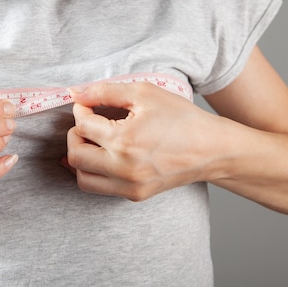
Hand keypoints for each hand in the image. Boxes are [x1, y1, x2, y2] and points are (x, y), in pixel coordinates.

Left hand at [65, 82, 217, 200]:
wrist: (213, 149)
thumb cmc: (182, 118)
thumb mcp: (144, 93)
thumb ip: (104, 91)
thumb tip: (75, 93)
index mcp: (124, 140)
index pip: (83, 126)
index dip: (80, 111)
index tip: (87, 106)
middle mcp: (123, 168)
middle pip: (75, 155)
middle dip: (74, 136)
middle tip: (86, 124)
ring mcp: (129, 185)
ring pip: (82, 178)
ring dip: (80, 158)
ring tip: (92, 142)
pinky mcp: (135, 195)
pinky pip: (99, 188)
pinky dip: (94, 172)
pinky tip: (102, 156)